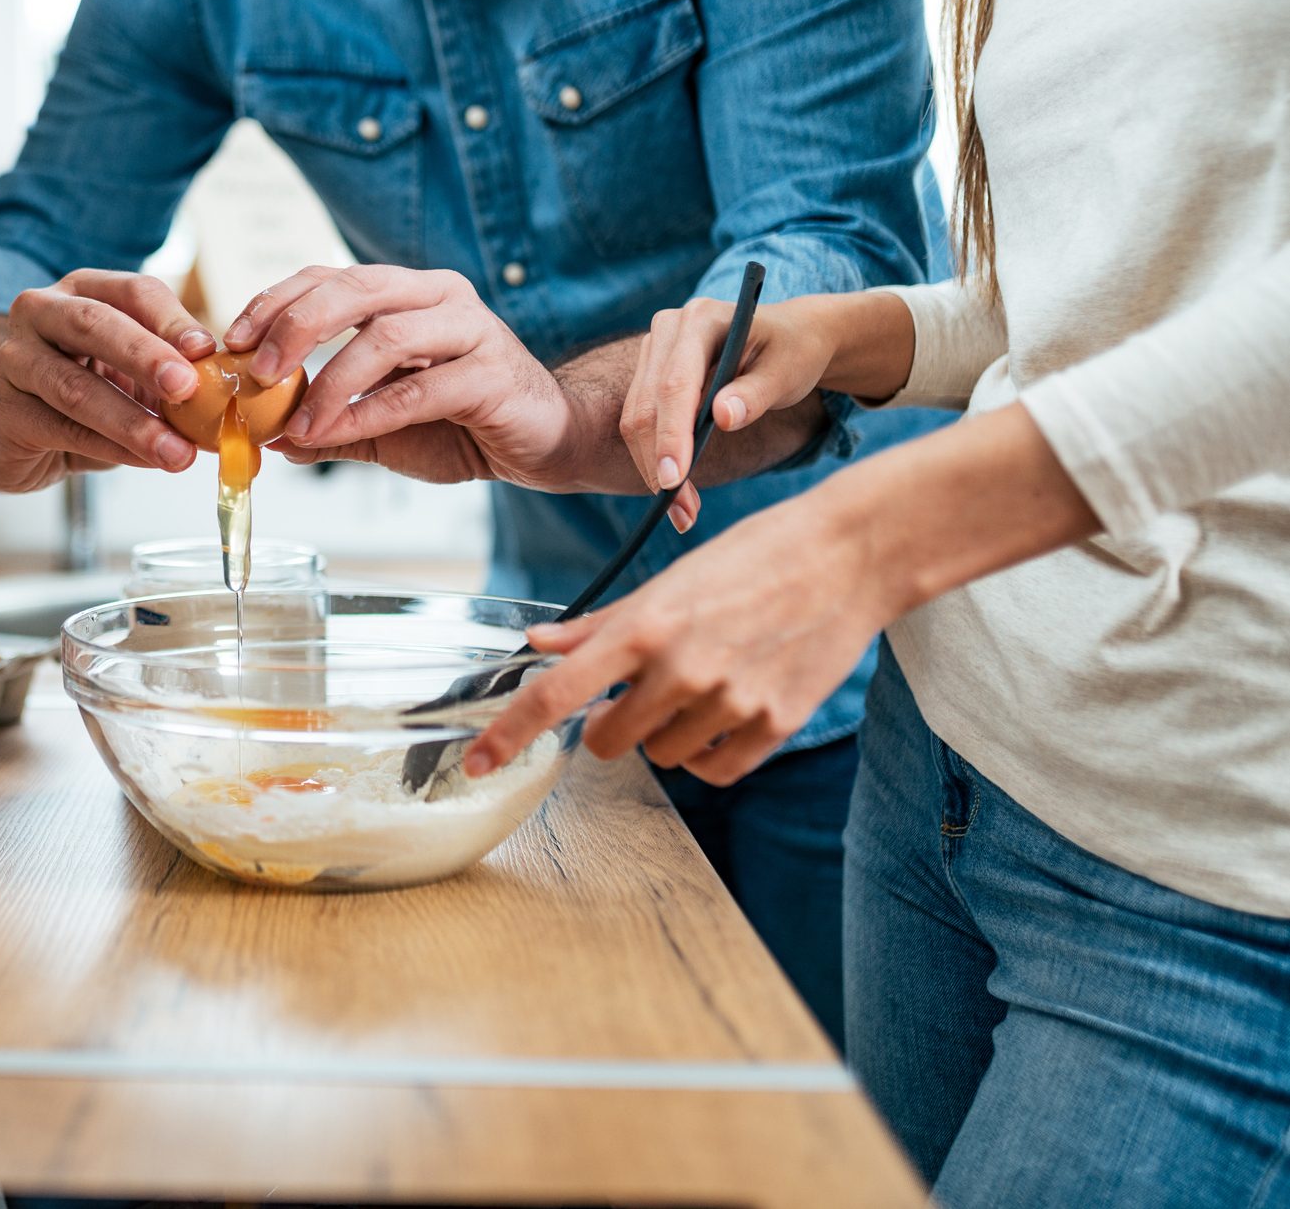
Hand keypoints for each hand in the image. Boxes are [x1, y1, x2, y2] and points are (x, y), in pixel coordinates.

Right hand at [0, 271, 216, 492]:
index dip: (172, 320)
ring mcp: (15, 360)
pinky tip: (143, 461)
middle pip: (94, 324)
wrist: (13, 429)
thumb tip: (232, 397)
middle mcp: (42, 313)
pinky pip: (64, 430)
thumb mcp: (131, 372)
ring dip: (132, 421)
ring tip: (177, 452)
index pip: (133, 291)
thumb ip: (172, 374)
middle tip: (187, 387)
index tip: (207, 350)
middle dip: (145, 356)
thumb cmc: (84, 389)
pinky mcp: (6, 412)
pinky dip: (110, 448)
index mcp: (84, 290)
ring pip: (75, 387)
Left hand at [223, 265, 590, 488]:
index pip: (329, 277)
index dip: (276, 301)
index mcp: (407, 293)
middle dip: (295, 326)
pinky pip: (418, 389)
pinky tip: (335, 435)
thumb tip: (269, 436)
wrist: (547, 441)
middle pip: (355, 288)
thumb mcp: (382, 426)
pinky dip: (367, 413)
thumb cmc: (466, 422)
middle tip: (255, 370)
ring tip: (296, 421)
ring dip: (330, 380)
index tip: (232, 339)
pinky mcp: (491, 373)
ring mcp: (470, 329)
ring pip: (386, 334)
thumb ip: (330, 426)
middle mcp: (438, 296)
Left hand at [464, 402, 1100, 784]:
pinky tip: (729, 709)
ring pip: (663, 757)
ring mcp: (730, 701)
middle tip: (645, 687)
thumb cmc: (754, 557)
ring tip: (704, 682)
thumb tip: (539, 644)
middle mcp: (681, 668)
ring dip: (668, 733)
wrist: (850, 555)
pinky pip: (716, 771)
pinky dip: (712, 752)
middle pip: (607, 742)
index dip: (508, 735)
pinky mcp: (774, 725)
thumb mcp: (669, 579)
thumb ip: (601, 623)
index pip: (556, 695)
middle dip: (613, 723)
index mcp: (644, 626)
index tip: (476, 764)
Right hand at [619, 297, 840, 531]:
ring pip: (636, 419)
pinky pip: (643, 421)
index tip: (674, 481)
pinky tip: (676, 492)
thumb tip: (722, 418)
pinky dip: (656, 459)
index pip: (675, 384)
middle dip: (659, 463)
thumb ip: (756, 393)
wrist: (790, 336)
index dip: (671, 434)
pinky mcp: (650, 372)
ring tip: (682, 513)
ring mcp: (655, 350)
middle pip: (646, 406)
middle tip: (682, 514)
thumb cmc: (793, 352)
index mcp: (701, 319)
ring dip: (654, 469)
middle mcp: (668, 329)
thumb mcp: (788, 371)